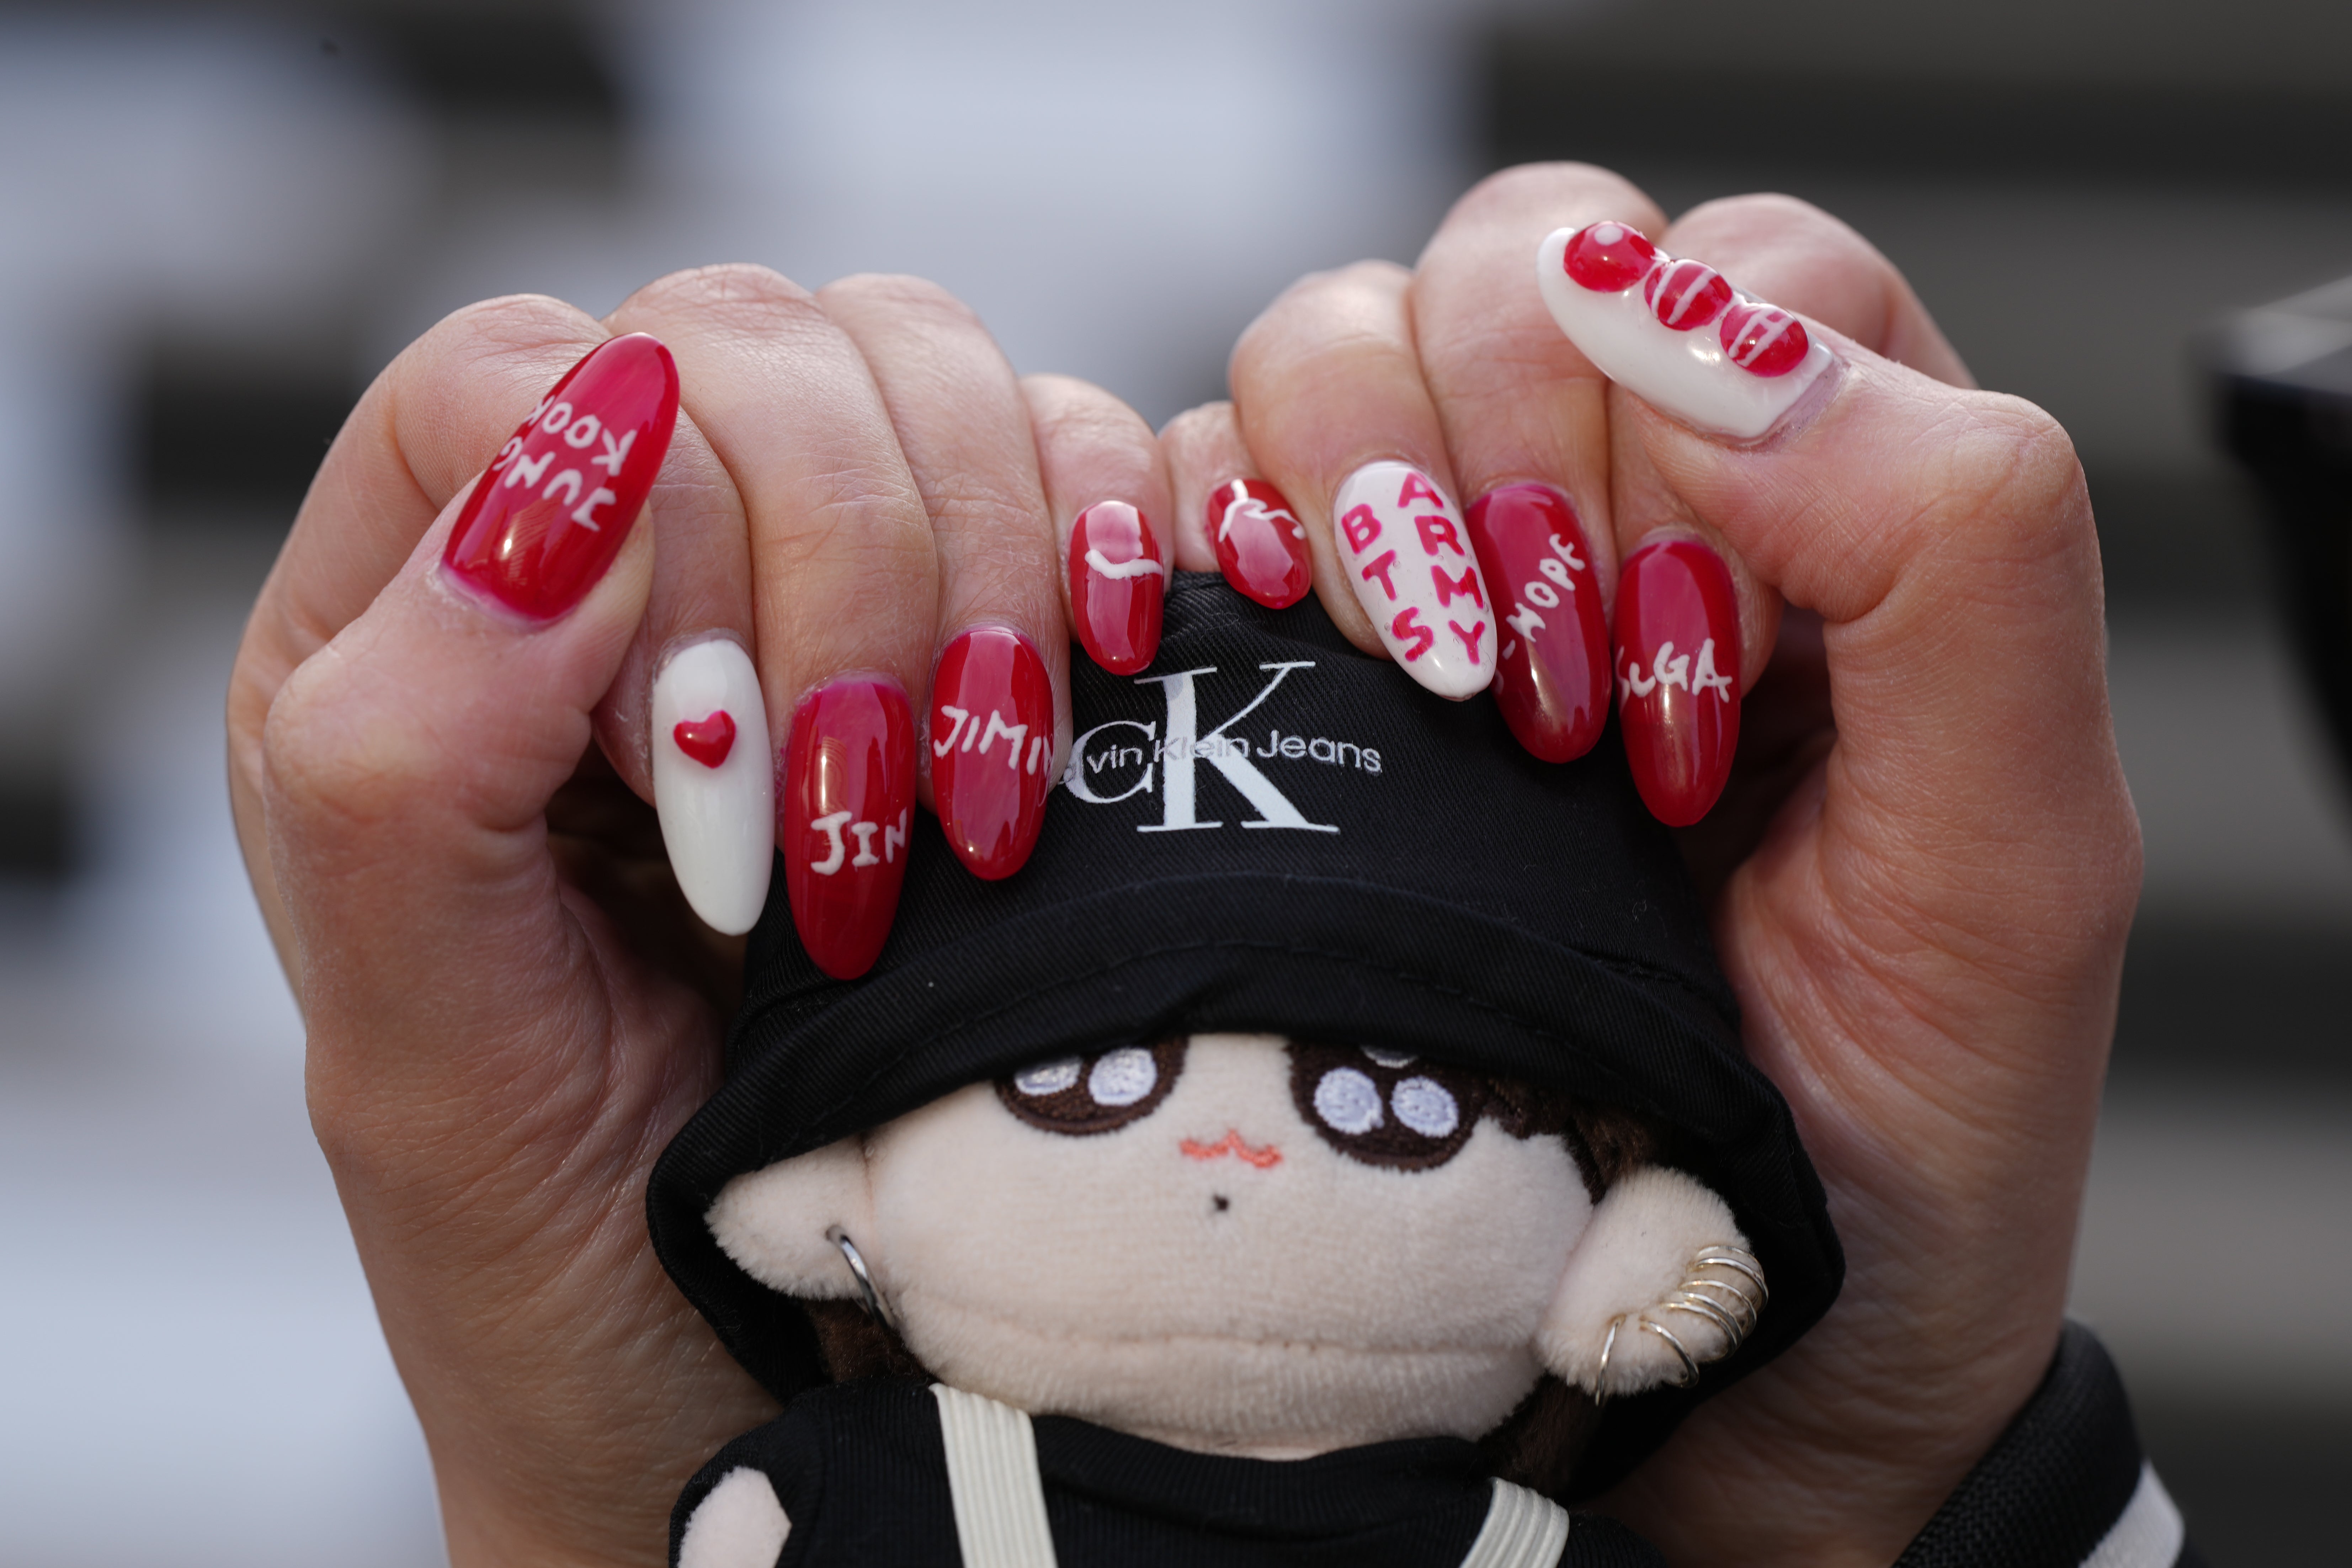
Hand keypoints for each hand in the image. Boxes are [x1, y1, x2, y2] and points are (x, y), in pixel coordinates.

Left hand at [227, 268, 1169, 1566]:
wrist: (754, 1376)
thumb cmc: (560, 1227)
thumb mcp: (422, 1037)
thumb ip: (406, 754)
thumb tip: (572, 471)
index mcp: (413, 625)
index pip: (519, 381)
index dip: (649, 523)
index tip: (705, 769)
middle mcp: (609, 564)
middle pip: (743, 346)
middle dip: (840, 569)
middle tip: (854, 829)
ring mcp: (809, 573)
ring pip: (919, 363)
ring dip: (982, 563)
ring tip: (977, 812)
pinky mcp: (984, 617)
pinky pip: (1073, 452)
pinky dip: (1109, 530)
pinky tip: (1108, 665)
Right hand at [1163, 164, 2140, 1565]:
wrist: (1701, 1338)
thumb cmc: (1878, 1120)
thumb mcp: (2012, 857)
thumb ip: (1962, 553)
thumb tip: (1734, 358)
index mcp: (1838, 499)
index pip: (1733, 278)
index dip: (1679, 434)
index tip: (1674, 686)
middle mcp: (1631, 494)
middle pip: (1512, 263)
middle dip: (1492, 445)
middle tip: (1531, 701)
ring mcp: (1441, 559)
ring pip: (1328, 338)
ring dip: (1338, 485)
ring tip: (1416, 704)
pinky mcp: (1291, 652)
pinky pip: (1183, 478)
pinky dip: (1185, 534)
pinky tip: (1246, 664)